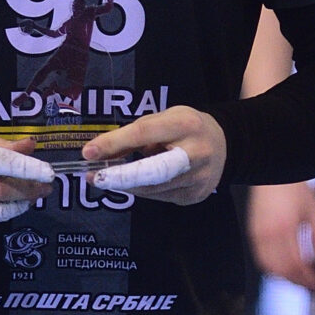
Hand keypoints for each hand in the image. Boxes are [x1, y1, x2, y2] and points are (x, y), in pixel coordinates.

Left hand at [80, 105, 225, 204]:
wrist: (225, 144)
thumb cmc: (185, 126)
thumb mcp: (163, 118)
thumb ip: (135, 132)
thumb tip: (101, 151)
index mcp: (185, 124)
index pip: (144, 133)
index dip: (115, 143)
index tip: (89, 152)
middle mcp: (196, 153)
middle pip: (153, 170)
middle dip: (120, 177)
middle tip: (94, 177)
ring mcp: (198, 179)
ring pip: (153, 188)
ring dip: (125, 185)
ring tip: (103, 179)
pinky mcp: (196, 196)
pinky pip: (160, 197)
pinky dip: (141, 190)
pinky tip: (130, 184)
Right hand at [247, 182, 314, 291]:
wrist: (272, 170)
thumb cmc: (295, 188)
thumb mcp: (314, 210)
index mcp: (286, 228)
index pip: (297, 264)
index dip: (310, 279)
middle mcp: (268, 234)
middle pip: (283, 270)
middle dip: (299, 281)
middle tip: (313, 285)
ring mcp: (257, 233)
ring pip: (269, 267)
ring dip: (285, 277)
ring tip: (300, 279)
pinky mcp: (252, 231)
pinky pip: (260, 258)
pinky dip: (272, 268)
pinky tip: (284, 268)